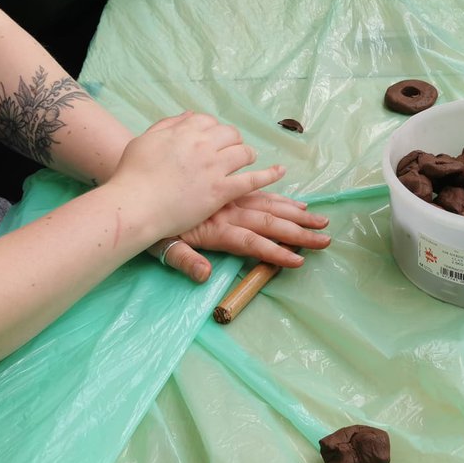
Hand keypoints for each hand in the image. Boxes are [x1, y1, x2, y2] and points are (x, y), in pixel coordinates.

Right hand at [107, 112, 283, 240]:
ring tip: (248, 160)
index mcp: (184, 130)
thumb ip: (167, 125)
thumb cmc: (132, 175)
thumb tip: (188, 115)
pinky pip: (252, 180)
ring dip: (247, 155)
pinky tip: (280, 172)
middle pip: (230, 134)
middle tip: (230, 151)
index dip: (211, 130)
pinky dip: (269, 175)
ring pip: (242, 153)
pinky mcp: (222, 190)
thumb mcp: (145, 140)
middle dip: (232, 140)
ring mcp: (214, 167)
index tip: (209, 139)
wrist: (135, 204)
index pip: (208, 121)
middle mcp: (203, 144)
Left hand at [155, 192, 331, 282]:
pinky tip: (296, 202)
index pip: (251, 242)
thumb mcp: (161, 245)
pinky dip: (279, 196)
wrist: (137, 187)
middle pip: (268, 222)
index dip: (275, 253)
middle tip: (326, 239)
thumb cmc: (149, 223)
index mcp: (214, 228)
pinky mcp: (226, 190)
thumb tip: (205, 275)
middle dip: (298, 232)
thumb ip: (184, 260)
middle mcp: (227, 211)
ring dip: (294, 213)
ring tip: (319, 220)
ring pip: (267, 205)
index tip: (299, 261)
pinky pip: (257, 191)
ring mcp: (228, 199)